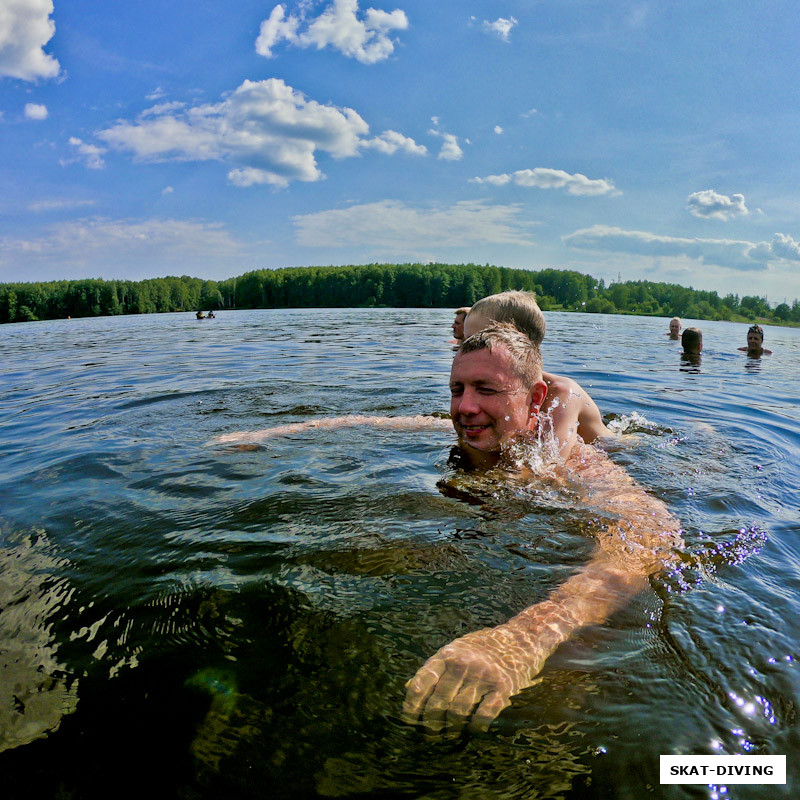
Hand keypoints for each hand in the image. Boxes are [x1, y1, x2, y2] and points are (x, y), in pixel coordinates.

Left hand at [402, 624, 546, 733]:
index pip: (422, 683)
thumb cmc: (483, 646)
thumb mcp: (455, 650)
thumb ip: (434, 668)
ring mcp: (482, 675)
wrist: (521, 638)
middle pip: (439, 702)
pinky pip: (484, 714)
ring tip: (450, 734)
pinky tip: (474, 729)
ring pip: (458, 711)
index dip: (412, 705)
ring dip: (452, 728)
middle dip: (431, 723)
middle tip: (430, 734)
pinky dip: (476, 726)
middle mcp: (462, 664)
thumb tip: (408, 688)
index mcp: (447, 654)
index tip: (409, 720)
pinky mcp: (502, 687)